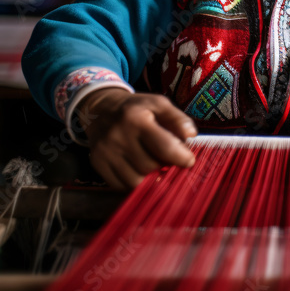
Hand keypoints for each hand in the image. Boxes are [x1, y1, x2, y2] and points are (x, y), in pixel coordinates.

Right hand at [76, 89, 197, 188]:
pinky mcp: (98, 164)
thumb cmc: (136, 109)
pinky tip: (138, 169)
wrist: (99, 111)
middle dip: (164, 165)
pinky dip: (135, 182)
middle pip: (151, 166)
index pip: (164, 147)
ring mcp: (105, 153)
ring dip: (150, 176)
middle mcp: (118, 137)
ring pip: (137, 181)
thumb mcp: (158, 104)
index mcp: (136, 119)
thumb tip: (191, 135)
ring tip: (152, 163)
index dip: (181, 158)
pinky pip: (122, 186)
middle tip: (166, 158)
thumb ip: (177, 118)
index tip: (189, 160)